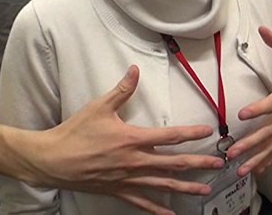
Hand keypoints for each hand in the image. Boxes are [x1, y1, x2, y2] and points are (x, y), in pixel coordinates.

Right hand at [28, 65, 224, 214]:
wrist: (52, 160)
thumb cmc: (75, 133)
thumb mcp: (99, 107)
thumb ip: (121, 90)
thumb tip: (135, 70)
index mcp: (131, 139)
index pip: (169, 136)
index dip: (190, 134)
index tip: (208, 133)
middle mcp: (134, 161)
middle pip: (173, 163)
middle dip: (198, 164)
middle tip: (219, 164)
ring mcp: (127, 179)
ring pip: (162, 185)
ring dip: (185, 187)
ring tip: (205, 191)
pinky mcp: (117, 191)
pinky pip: (141, 202)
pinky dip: (157, 209)